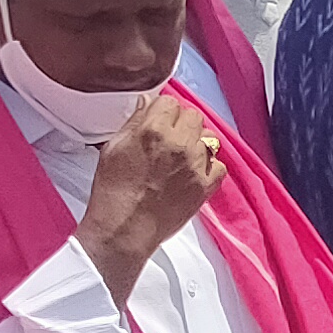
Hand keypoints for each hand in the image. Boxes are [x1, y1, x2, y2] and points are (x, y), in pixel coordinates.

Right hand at [78, 96, 223, 303]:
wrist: (123, 230)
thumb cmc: (113, 193)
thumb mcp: (112, 149)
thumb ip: (133, 122)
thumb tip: (146, 104)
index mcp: (153, 131)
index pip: (169, 101)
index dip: (162, 110)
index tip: (158, 119)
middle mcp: (179, 144)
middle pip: (192, 115)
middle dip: (181, 123)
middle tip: (169, 138)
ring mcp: (196, 165)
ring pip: (209, 137)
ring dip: (197, 142)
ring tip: (181, 156)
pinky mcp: (206, 185)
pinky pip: (220, 165)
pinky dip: (210, 166)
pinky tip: (193, 172)